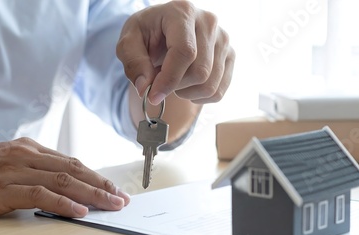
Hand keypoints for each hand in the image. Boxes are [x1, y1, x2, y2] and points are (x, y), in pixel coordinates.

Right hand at [0, 138, 129, 217]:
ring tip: (112, 205)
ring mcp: (13, 170)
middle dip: (102, 184)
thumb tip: (62, 182)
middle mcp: (24, 155)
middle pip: (74, 169)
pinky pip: (39, 194)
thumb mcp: (5, 163)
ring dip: (92, 194)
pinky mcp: (1, 188)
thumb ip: (33, 169)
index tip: (114, 188)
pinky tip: (80, 211)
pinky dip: (63, 203)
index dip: (96, 176)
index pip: (71, 161)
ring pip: (63, 180)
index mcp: (28, 148)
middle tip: (122, 198)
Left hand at [117, 1, 234, 104]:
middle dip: (176, 86)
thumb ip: (133, 62)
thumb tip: (145, 87)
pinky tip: (187, 86)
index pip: (185, 52)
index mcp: (182, 12)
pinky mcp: (230, 55)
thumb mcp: (128, 43)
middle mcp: (209, 21)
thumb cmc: (146, 35)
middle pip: (200, 72)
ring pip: (210, 85)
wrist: (162, 31)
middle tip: (160, 82)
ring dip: (186, 93)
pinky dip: (199, 97)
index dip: (169, 79)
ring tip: (173, 81)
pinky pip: (218, 91)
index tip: (153, 96)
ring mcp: (223, 39)